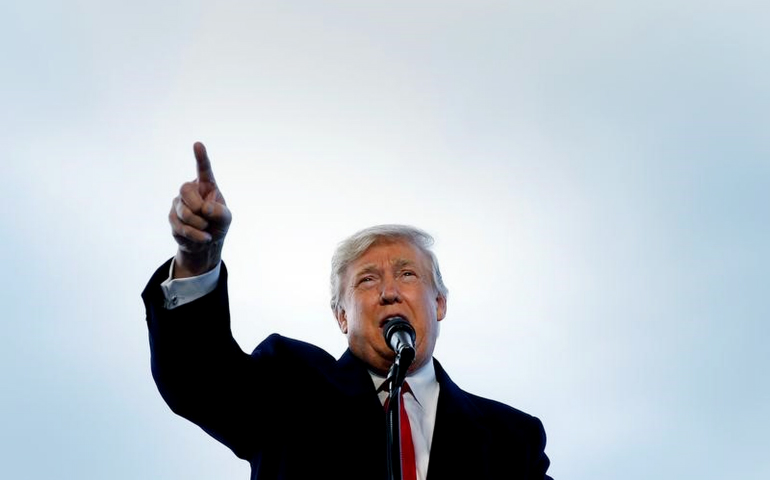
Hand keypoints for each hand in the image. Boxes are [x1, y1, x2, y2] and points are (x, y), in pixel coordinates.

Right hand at [169, 142, 231, 277]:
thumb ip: (220, 212)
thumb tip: (205, 209)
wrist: (206, 243)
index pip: (203, 169)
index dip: (201, 157)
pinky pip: (181, 226)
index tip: (198, 144)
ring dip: (199, 224)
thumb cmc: (218, 224)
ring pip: (184, 212)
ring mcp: (179, 203)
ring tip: (206, 228)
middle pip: (185, 190)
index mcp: (206, 185)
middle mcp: (191, 190)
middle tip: (206, 217)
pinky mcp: (172, 217)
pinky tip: (203, 237)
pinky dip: (195, 235)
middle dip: (197, 207)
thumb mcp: (226, 218)